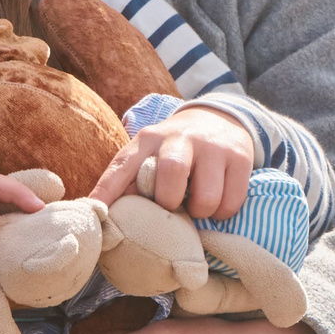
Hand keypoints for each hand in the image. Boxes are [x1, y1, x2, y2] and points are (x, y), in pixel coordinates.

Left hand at [89, 105, 254, 219]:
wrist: (219, 118)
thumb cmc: (175, 148)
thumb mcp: (150, 153)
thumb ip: (131, 179)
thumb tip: (104, 216)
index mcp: (149, 139)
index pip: (123, 166)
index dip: (107, 192)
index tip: (94, 213)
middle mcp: (180, 138)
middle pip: (170, 175)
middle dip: (169, 202)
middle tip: (172, 208)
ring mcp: (213, 147)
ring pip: (206, 197)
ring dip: (200, 213)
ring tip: (196, 206)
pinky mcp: (240, 158)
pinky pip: (231, 201)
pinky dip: (222, 212)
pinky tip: (217, 202)